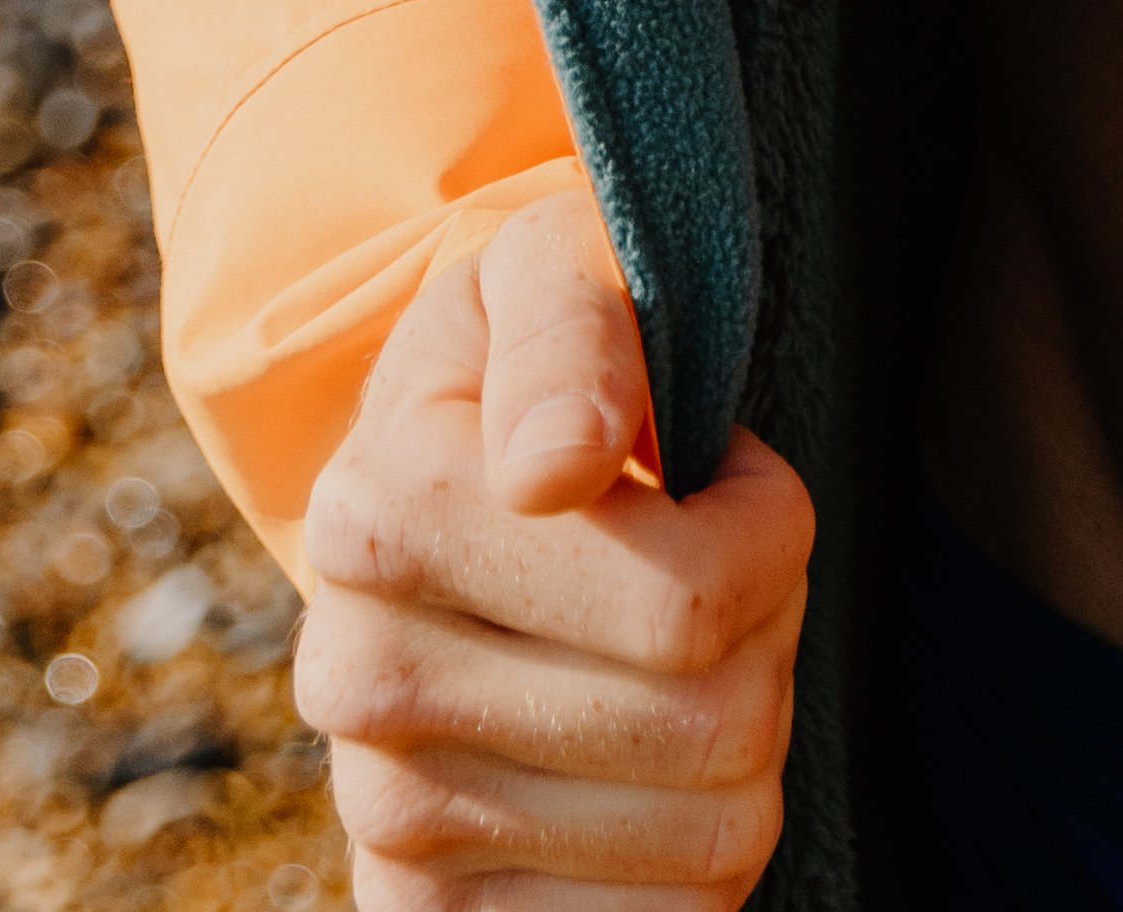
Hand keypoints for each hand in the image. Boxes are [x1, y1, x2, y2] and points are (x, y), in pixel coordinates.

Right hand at [293, 178, 809, 895]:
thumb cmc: (541, 362)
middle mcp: (357, 684)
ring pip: (714, 837)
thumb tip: (553, 466)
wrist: (444, 487)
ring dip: (742, 738)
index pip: (690, 604)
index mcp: (376, 514)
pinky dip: (699, 856)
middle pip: (714, 724)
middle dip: (763, 632)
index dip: (765, 530)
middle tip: (709, 559)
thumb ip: (572, 331)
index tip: (719, 473)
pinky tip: (649, 765)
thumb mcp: (558, 269)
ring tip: (673, 649)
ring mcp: (390, 821)